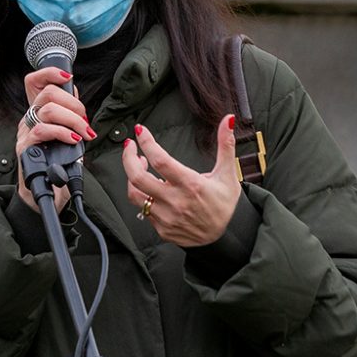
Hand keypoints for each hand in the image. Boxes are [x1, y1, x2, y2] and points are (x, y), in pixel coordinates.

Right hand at [16, 67, 96, 212]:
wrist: (49, 194)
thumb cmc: (59, 164)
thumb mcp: (67, 133)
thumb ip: (68, 112)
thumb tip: (74, 90)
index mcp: (38, 112)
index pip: (34, 82)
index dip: (49, 73)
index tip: (67, 76)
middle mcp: (29, 119)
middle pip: (47, 93)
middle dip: (74, 103)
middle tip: (85, 121)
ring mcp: (25, 133)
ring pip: (48, 110)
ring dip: (73, 119)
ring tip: (83, 133)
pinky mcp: (25, 148)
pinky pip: (43, 131)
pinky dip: (63, 133)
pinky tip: (74, 140)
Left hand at [124, 115, 240, 246]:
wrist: (225, 237)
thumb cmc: (225, 203)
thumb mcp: (228, 173)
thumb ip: (225, 145)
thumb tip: (228, 119)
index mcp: (191, 185)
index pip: (160, 160)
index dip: (147, 143)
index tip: (141, 131)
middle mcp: (176, 201)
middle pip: (138, 178)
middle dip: (128, 158)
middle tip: (131, 146)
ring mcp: (166, 217)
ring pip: (135, 194)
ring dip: (132, 177)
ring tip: (139, 165)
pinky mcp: (161, 229)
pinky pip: (144, 210)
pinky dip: (143, 194)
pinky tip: (150, 187)